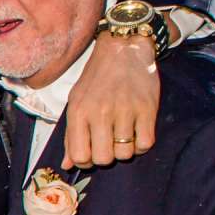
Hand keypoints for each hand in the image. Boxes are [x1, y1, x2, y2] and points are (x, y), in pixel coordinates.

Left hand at [63, 32, 160, 168]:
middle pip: (103, 159)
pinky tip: (137, 133)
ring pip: (125, 154)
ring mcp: (125, 111)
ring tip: (123, 134)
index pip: (80, 156)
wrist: (124, 49)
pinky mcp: (147, 108)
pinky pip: (146, 144)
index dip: (85, 161)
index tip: (91, 152)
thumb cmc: (97, 77)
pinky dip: (141, 144)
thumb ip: (71, 135)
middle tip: (108, 143)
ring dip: (125, 150)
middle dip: (106, 156)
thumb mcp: (76, 101)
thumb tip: (67, 165)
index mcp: (79, 112)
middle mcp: (100, 112)